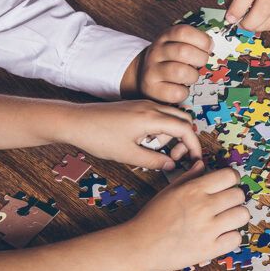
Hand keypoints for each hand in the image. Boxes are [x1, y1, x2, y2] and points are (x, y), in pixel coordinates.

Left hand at [62, 100, 201, 169]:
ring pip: (172, 117)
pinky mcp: (136, 106)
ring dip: (172, 135)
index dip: (194, 146)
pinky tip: (146, 142)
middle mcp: (151, 107)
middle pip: (184, 120)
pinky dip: (161, 129)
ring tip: (155, 151)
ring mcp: (144, 105)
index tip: (195, 159)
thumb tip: (172, 166)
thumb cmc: (98, 137)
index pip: (186, 129)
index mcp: (152, 118)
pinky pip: (159, 115)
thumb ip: (154, 161)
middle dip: (185, 139)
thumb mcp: (128, 155)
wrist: (74, 121)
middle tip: (174, 157)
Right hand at [121, 25, 210, 102]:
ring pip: (181, 72)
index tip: (208, 48)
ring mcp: (152, 70)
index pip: (183, 32)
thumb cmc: (171, 59)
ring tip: (191, 76)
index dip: (201, 39)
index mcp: (165, 37)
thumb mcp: (178, 44)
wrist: (146, 75)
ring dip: (193, 76)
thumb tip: (213, 45)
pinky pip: (176, 92)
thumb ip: (195, 42)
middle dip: (200, 59)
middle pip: (183, 51)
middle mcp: (156, 51)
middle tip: (201, 64)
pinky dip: (184, 92)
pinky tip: (182, 88)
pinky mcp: (152, 89)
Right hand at [122, 162, 248, 270]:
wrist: (139, 245)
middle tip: (225, 205)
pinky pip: (236, 238)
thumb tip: (202, 163)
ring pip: (242, 215)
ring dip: (236, 217)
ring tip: (225, 220)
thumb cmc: (153, 217)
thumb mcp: (169, 190)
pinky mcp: (209, 249)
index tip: (228, 186)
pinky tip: (221, 236)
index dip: (232, 180)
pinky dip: (231, 237)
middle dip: (234, 199)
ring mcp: (207, 229)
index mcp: (193, 190)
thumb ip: (189, 176)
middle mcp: (203, 207)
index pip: (230, 176)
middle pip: (239, 195)